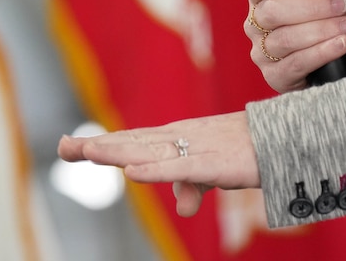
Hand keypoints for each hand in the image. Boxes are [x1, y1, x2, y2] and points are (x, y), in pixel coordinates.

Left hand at [58, 112, 257, 216]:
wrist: (282, 138)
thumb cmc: (246, 150)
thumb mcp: (212, 172)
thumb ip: (192, 186)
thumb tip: (183, 208)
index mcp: (177, 139)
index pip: (132, 141)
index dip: (101, 143)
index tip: (68, 145)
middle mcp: (180, 138)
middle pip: (132, 142)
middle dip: (98, 145)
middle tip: (63, 146)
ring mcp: (195, 148)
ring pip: (149, 151)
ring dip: (118, 151)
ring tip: (88, 152)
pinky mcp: (212, 162)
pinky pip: (180, 168)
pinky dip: (156, 169)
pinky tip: (133, 171)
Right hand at [244, 0, 345, 92]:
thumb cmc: (335, 17)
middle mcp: (257, 25)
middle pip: (272, 11)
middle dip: (312, 7)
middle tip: (341, 5)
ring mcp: (263, 53)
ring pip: (285, 39)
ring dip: (321, 30)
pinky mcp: (276, 77)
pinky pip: (295, 64)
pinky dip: (321, 53)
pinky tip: (340, 44)